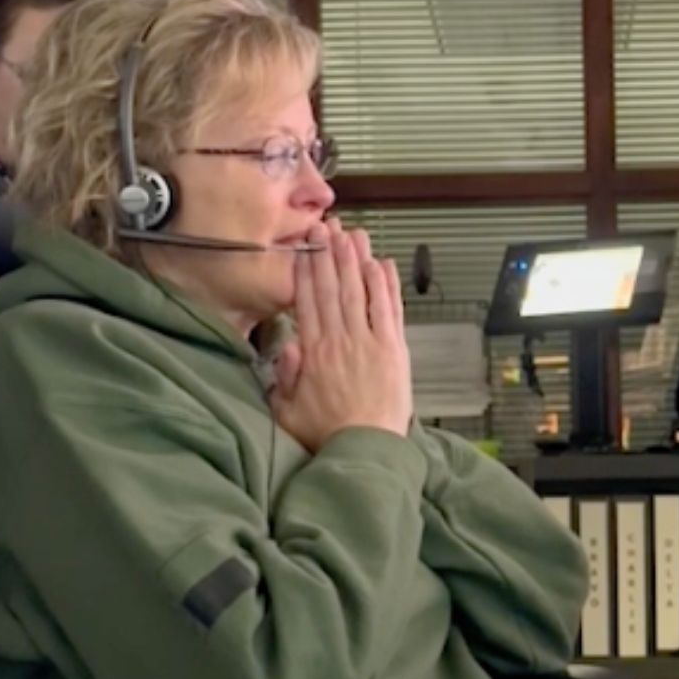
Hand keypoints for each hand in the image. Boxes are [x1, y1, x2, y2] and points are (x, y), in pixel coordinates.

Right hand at [270, 221, 412, 451]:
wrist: (366, 451)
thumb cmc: (326, 436)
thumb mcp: (287, 411)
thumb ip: (283, 378)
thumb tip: (287, 346)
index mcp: (314, 353)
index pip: (308, 302)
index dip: (307, 271)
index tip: (305, 248)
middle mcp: (342, 341)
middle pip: (334, 288)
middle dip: (329, 255)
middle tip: (326, 227)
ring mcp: (371, 343)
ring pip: (361, 292)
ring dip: (356, 261)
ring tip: (352, 233)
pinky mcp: (395, 351)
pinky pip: (390, 311)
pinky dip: (386, 286)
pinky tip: (381, 264)